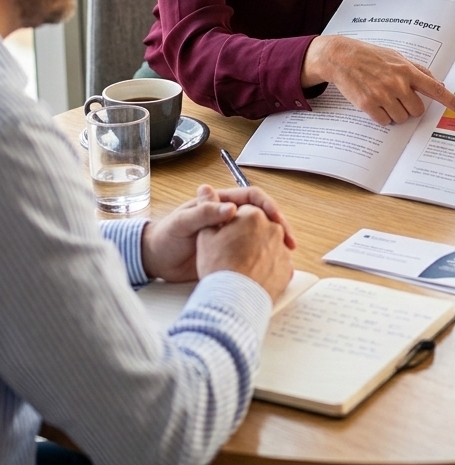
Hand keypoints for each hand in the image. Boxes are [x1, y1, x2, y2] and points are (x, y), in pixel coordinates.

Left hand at [141, 185, 296, 282]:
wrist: (155, 261)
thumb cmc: (166, 237)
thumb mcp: (183, 223)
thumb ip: (204, 213)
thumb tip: (231, 208)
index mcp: (221, 203)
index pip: (253, 197)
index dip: (268, 206)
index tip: (277, 219)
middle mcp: (230, 217)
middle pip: (263, 216)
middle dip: (279, 226)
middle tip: (289, 242)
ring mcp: (232, 236)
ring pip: (261, 234)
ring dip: (275, 242)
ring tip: (286, 256)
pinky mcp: (230, 254)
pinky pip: (252, 252)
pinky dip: (265, 257)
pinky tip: (272, 267)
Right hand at [196, 203, 292, 301]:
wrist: (233, 300)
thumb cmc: (218, 267)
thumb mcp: (206, 235)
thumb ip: (209, 209)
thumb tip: (205, 190)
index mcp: (253, 215)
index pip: (246, 210)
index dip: (234, 221)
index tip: (228, 231)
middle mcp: (272, 228)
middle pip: (260, 226)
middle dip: (249, 234)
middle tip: (235, 248)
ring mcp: (282, 249)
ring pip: (270, 244)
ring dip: (259, 249)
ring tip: (242, 265)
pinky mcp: (287, 268)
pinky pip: (278, 262)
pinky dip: (268, 266)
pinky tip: (254, 275)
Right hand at [302, 35, 454, 125]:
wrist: (342, 57)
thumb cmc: (371, 55)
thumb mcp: (397, 56)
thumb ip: (418, 70)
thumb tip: (438, 83)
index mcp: (407, 70)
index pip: (436, 89)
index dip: (452, 101)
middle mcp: (397, 83)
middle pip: (417, 110)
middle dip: (410, 107)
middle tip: (398, 97)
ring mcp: (382, 94)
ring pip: (401, 118)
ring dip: (395, 113)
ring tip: (384, 98)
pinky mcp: (368, 104)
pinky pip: (384, 121)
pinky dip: (382, 116)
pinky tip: (374, 102)